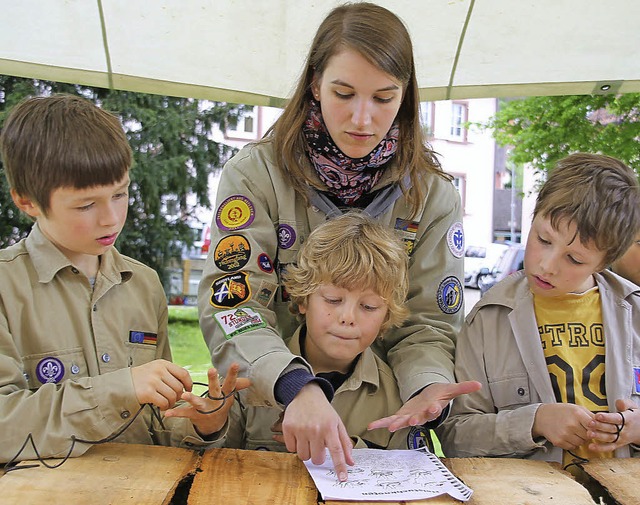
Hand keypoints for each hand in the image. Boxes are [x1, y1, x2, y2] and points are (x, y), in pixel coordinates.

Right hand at [131, 359, 192, 409]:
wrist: (121, 383)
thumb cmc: (140, 378)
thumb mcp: (154, 368)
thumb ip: (168, 373)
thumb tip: (184, 383)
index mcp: (162, 364)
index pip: (183, 373)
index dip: (188, 383)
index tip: (188, 389)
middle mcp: (159, 371)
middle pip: (179, 387)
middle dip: (178, 396)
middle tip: (174, 400)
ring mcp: (153, 381)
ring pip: (172, 396)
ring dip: (172, 403)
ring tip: (167, 404)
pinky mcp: (148, 392)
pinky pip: (164, 402)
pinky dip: (165, 407)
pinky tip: (161, 406)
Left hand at [164, 363, 250, 435]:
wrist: (214, 425)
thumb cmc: (221, 404)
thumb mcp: (230, 395)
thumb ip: (237, 386)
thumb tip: (250, 380)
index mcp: (224, 395)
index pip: (230, 383)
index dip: (233, 374)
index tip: (235, 364)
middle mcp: (215, 402)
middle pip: (215, 390)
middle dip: (213, 380)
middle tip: (211, 370)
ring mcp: (205, 409)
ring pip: (199, 402)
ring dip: (192, 398)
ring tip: (184, 395)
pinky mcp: (195, 415)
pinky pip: (185, 413)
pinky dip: (176, 413)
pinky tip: (167, 412)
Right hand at [277, 382, 353, 481]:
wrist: (305, 394)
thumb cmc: (323, 411)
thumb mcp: (337, 423)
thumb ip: (345, 443)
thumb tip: (351, 462)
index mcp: (330, 427)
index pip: (337, 451)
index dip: (340, 466)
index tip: (342, 479)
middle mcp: (315, 429)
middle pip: (317, 459)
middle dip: (318, 457)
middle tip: (318, 445)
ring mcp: (300, 429)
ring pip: (303, 456)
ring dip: (306, 451)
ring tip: (308, 438)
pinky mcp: (288, 428)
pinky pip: (291, 449)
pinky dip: (295, 445)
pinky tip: (299, 434)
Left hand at [367, 381, 481, 431]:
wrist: (430, 399)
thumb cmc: (440, 394)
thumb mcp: (451, 389)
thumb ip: (463, 387)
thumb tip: (479, 384)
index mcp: (433, 408)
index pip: (436, 409)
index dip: (435, 409)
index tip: (435, 408)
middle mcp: (422, 414)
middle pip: (419, 418)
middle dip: (415, 419)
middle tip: (411, 421)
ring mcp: (411, 416)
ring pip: (403, 421)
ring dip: (396, 424)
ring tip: (389, 428)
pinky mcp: (401, 415)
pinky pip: (390, 420)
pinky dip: (381, 423)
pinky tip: (372, 426)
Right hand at [532, 403, 593, 449]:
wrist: (542, 417)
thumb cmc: (561, 412)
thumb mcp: (576, 408)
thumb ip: (590, 416)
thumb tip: (603, 424)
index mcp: (576, 414)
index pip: (594, 425)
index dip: (595, 428)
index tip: (593, 428)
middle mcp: (571, 424)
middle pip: (588, 436)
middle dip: (586, 434)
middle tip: (580, 428)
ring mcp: (565, 434)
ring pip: (581, 443)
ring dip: (579, 439)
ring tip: (572, 431)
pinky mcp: (559, 441)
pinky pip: (573, 447)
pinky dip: (571, 443)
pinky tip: (567, 435)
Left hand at [588, 399, 639, 452]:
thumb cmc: (634, 416)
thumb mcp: (633, 407)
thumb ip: (625, 403)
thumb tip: (619, 403)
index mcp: (628, 419)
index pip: (617, 419)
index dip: (607, 418)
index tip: (597, 415)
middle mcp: (624, 430)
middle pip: (611, 429)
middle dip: (599, 426)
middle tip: (589, 423)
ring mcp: (621, 438)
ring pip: (610, 438)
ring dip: (599, 437)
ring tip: (589, 434)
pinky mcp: (618, 444)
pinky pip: (610, 447)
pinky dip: (601, 448)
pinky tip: (591, 447)